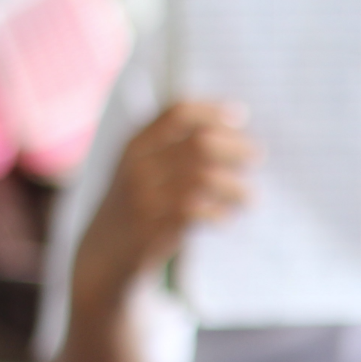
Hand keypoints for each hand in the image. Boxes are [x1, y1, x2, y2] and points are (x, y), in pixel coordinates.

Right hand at [71, 101, 254, 304]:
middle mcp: (137, 165)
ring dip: (235, 187)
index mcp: (135, 143)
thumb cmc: (138, 202)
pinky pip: (197, 212)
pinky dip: (219, 213)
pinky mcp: (152, 228)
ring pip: (204, 178)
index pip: (178, 112)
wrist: (105, 250)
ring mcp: (143, 197)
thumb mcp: (143, 166)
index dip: (213, 111)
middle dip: (235, 147)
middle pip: (199, 143)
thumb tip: (233, 120)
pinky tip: (226, 216)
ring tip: (247, 196)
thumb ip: (174, 143)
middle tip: (255, 156)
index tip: (241, 117)